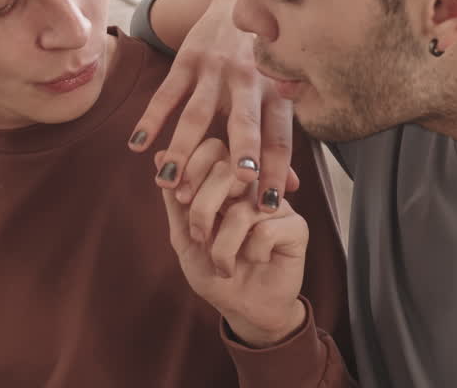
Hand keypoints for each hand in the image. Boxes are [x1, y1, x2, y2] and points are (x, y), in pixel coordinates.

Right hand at [132, 0, 295, 210]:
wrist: (233, 4)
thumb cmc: (259, 63)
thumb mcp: (274, 94)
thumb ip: (278, 142)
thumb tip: (291, 191)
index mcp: (276, 94)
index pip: (278, 138)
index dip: (277, 171)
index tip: (271, 206)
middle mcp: (249, 80)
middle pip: (245, 121)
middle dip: (243, 150)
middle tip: (238, 182)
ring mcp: (216, 69)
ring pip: (198, 114)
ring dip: (183, 148)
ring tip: (168, 180)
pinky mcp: (187, 59)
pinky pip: (167, 93)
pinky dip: (151, 119)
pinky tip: (138, 144)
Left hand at [161, 172, 308, 346]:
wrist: (243, 309)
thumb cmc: (214, 271)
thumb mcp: (184, 237)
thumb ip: (175, 199)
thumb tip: (159, 156)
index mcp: (226, 183)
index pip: (213, 148)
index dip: (192, 167)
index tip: (181, 199)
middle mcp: (253, 186)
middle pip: (228, 169)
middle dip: (202, 207)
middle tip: (198, 237)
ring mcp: (276, 203)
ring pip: (242, 208)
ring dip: (223, 246)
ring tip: (224, 266)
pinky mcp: (296, 227)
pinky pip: (266, 230)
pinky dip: (251, 254)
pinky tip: (255, 261)